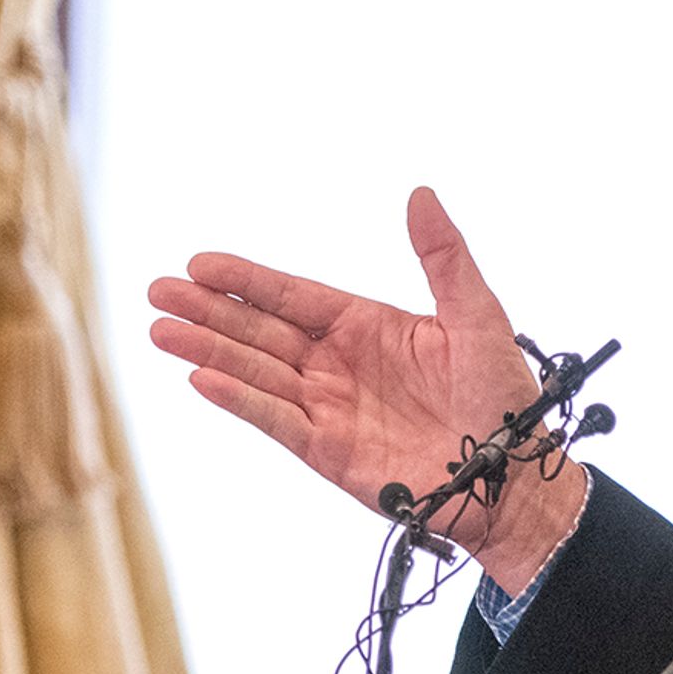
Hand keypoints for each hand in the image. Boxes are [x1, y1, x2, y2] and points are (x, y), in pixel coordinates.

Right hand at [147, 188, 586, 593]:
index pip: (293, 296)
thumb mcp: (477, 315)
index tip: (200, 263)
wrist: (515, 479)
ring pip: (257, 373)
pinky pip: (276, 420)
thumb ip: (444, 257)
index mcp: (367, 326)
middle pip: (260, 331)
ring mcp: (330, 409)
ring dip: (208, 352)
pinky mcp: (330, 452)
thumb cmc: (506, 398)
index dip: (246, 280)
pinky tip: (201, 381)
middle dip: (208, 311)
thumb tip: (420, 194)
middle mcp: (339, 364)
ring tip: (160, 331)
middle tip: (157, 291)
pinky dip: (240, 400)